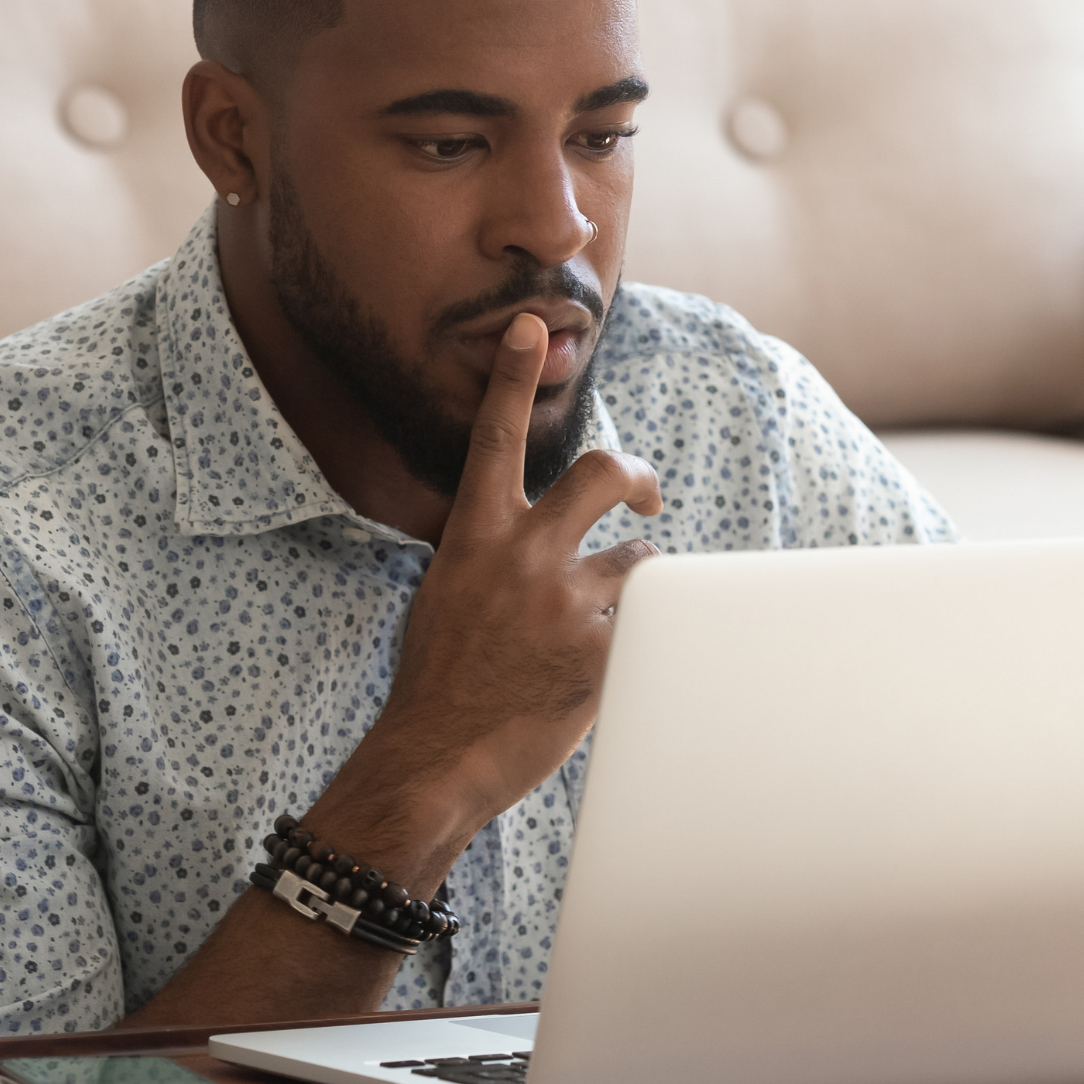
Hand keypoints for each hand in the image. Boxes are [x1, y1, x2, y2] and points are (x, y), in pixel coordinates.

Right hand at [126, 315, 659, 1030]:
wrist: (435, 757)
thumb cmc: (437, 684)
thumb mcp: (448, 598)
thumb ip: (493, 557)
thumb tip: (539, 541)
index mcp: (476, 538)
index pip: (495, 439)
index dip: (513, 377)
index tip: (533, 325)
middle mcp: (522, 557)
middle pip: (603, 474)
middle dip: (637, 476)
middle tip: (648, 497)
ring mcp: (564, 603)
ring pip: (639, 567)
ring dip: (634, 594)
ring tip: (601, 634)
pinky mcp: (600, 653)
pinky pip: (648, 629)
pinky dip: (638, 649)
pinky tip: (604, 677)